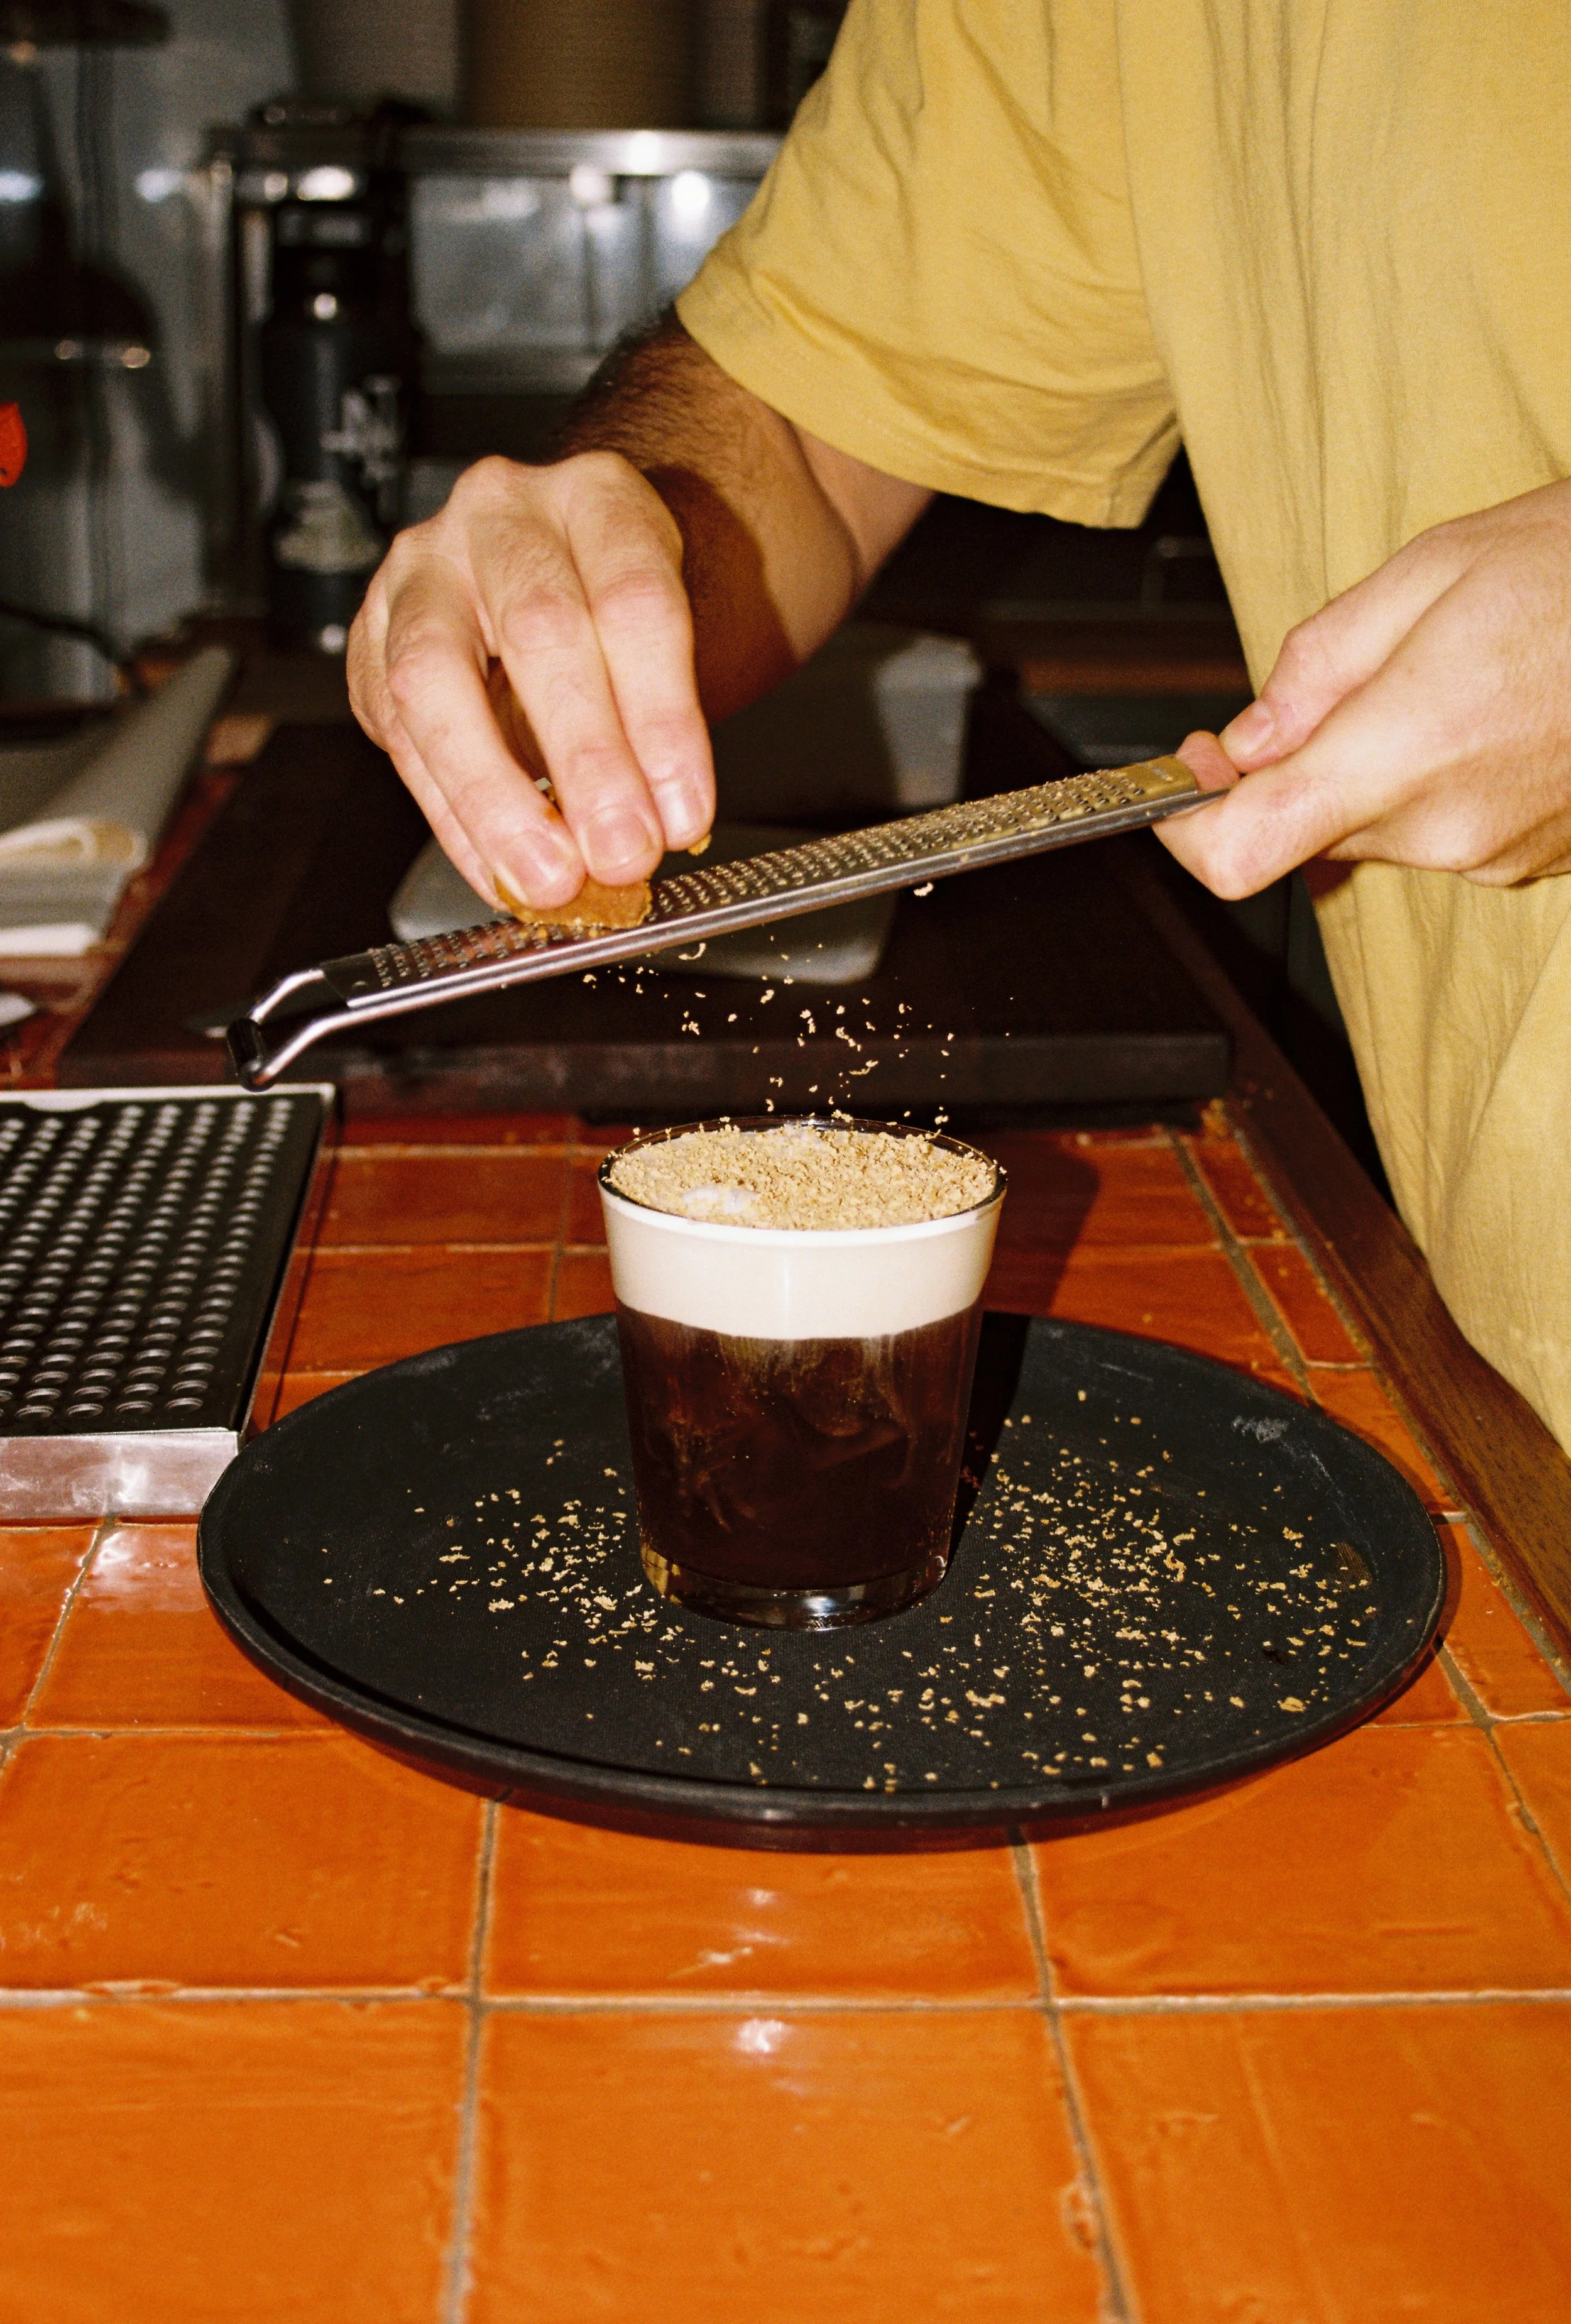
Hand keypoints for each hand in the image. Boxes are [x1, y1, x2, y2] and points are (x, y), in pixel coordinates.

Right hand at [347, 453, 713, 908]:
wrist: (558, 564)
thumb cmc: (618, 609)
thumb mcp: (664, 640)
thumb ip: (659, 723)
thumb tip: (656, 831)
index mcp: (596, 496)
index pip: (634, 602)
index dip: (662, 720)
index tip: (684, 813)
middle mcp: (501, 513)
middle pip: (540, 630)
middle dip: (585, 760)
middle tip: (620, 852)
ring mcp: (423, 565)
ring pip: (436, 678)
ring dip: (495, 797)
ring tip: (546, 877)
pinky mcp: (371, 630)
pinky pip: (399, 732)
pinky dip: (454, 815)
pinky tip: (498, 867)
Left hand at [1158, 479, 1570, 897]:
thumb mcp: (1428, 571)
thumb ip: (1315, 667)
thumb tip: (1249, 738)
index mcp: (1404, 752)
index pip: (1240, 854)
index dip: (1187, 825)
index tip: (1188, 775)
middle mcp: (1445, 828)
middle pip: (1308, 831)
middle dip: (1302, 763)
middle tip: (1348, 678)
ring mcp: (1494, 854)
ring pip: (1377, 827)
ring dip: (1378, 764)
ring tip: (1449, 675)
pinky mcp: (1531, 860)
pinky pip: (1442, 828)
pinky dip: (1438, 776)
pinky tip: (1491, 709)